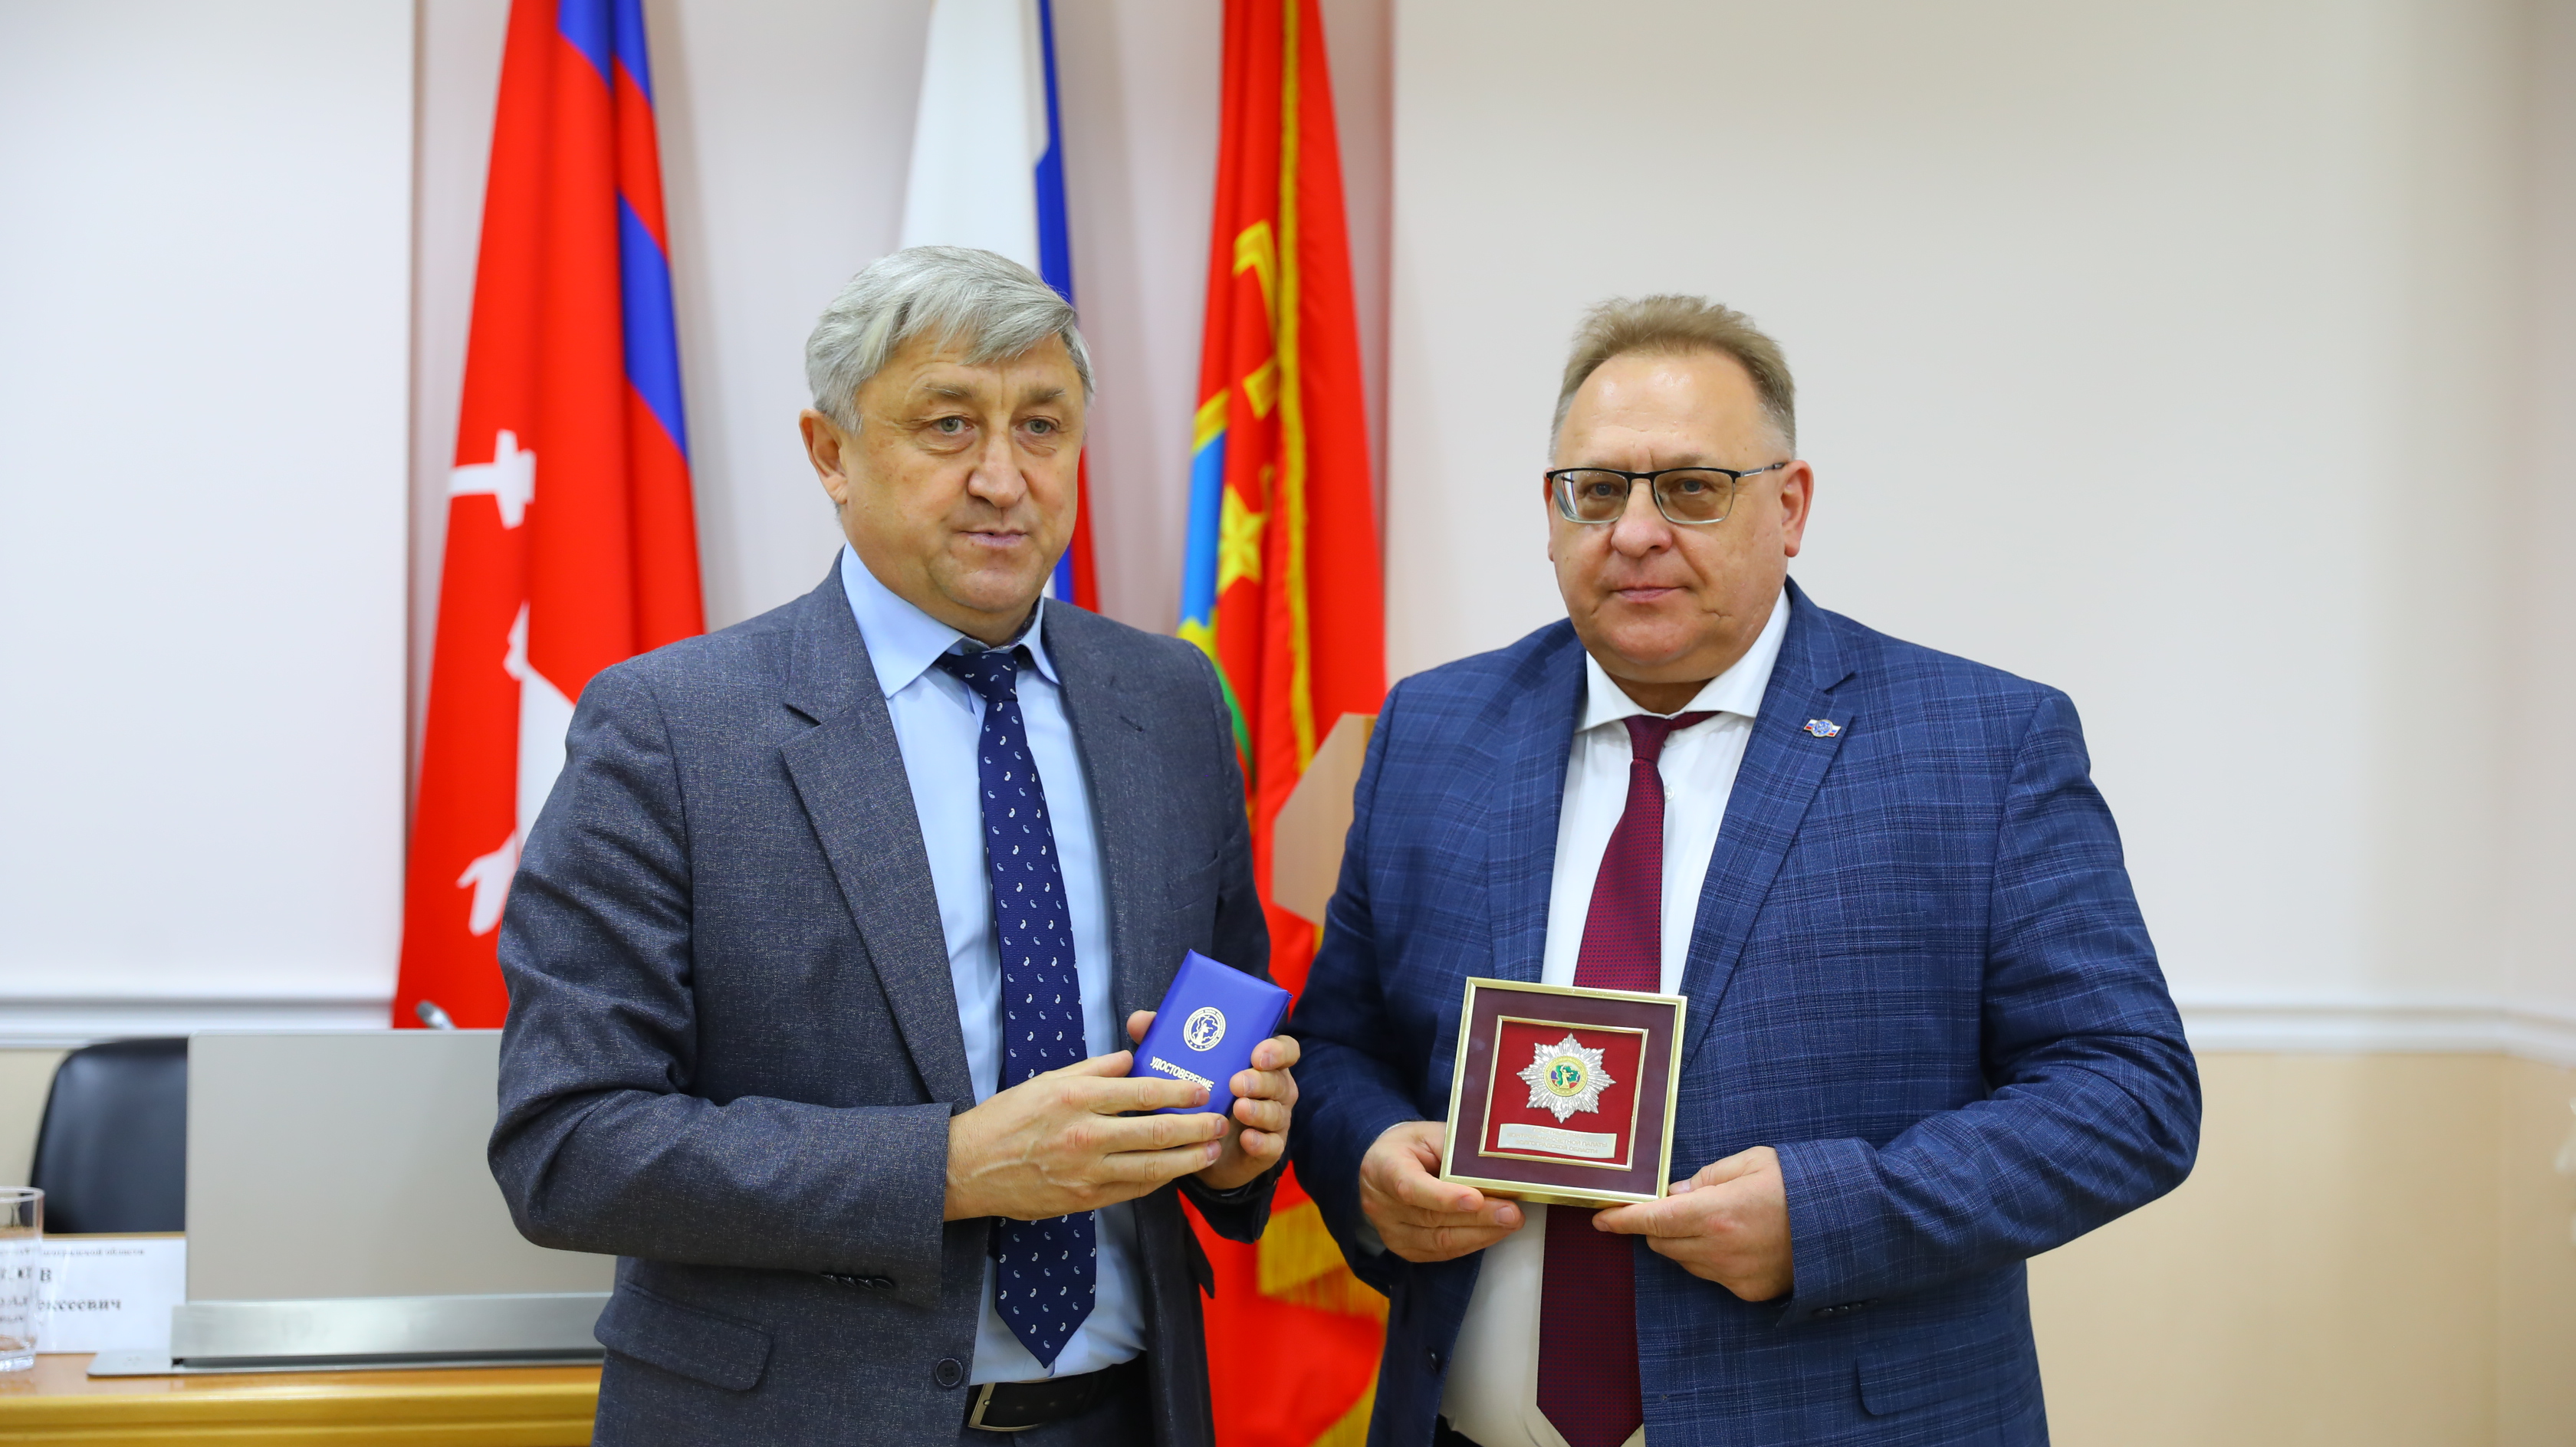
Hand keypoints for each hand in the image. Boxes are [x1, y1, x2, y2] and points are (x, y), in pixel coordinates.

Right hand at [943, 1052, 1226, 1220]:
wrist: (968, 1168)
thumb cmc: (1006, 1118)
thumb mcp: (1047, 1080)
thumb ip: (1094, 1069)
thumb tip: (1133, 1059)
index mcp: (1076, 1097)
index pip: (1144, 1092)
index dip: (1181, 1091)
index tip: (1203, 1088)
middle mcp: (1084, 1134)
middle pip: (1156, 1132)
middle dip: (1196, 1127)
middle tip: (1220, 1120)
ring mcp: (1085, 1172)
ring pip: (1151, 1167)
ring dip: (1188, 1159)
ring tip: (1210, 1150)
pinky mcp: (1083, 1200)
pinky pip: (1132, 1189)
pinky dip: (1158, 1180)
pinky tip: (1175, 1171)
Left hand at [1126, 1011, 1298, 1190]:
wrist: (1198, 1149)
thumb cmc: (1197, 1098)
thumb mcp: (1184, 1068)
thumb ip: (1166, 1041)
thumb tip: (1141, 1020)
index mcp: (1259, 1064)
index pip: (1284, 1049)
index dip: (1276, 1049)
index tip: (1257, 1052)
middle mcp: (1273, 1089)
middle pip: (1280, 1080)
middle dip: (1260, 1080)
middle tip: (1236, 1082)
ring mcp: (1273, 1120)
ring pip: (1277, 1112)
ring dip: (1259, 1110)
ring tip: (1239, 1108)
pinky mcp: (1267, 1149)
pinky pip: (1273, 1146)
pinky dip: (1261, 1142)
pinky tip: (1247, 1138)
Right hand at [1358, 1119, 1523, 1261]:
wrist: (1386, 1164)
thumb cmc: (1413, 1145)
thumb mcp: (1431, 1134)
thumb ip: (1456, 1150)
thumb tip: (1496, 1170)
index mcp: (1383, 1167)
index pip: (1410, 1187)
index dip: (1443, 1196)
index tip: (1476, 1199)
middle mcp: (1381, 1204)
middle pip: (1432, 1217)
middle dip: (1478, 1217)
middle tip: (1512, 1212)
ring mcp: (1390, 1231)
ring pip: (1439, 1241)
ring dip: (1481, 1234)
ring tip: (1510, 1222)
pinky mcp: (1404, 1248)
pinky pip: (1442, 1252)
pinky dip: (1471, 1243)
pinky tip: (1493, 1232)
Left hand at [1590, 1145, 1792, 1300]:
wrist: (1848, 1225)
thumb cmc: (1800, 1185)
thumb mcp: (1751, 1163)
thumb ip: (1706, 1178)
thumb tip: (1674, 1195)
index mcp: (1717, 1212)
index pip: (1653, 1219)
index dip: (1622, 1220)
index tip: (1601, 1218)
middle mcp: (1720, 1249)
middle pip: (1663, 1243)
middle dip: (1657, 1226)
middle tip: (1673, 1207)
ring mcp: (1734, 1275)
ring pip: (1685, 1261)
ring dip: (1683, 1243)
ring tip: (1715, 1220)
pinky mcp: (1748, 1292)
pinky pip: (1712, 1276)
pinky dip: (1710, 1259)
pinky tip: (1736, 1241)